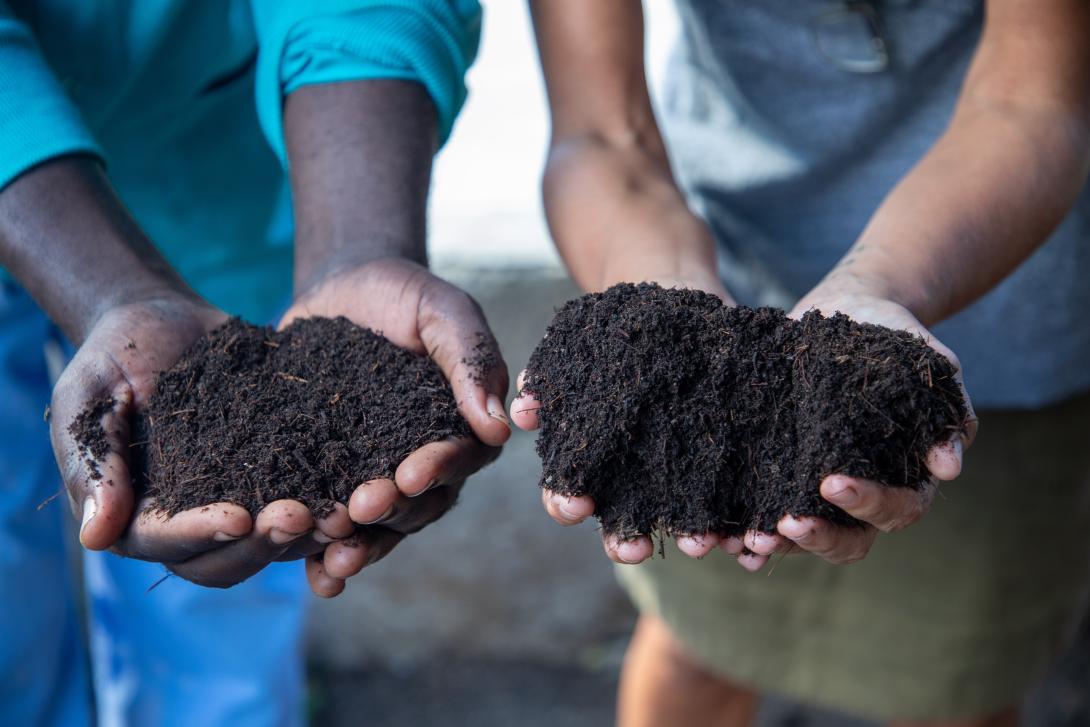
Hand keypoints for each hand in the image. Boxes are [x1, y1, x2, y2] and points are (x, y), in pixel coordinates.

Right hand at [49, 296, 356, 590]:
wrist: (161, 320)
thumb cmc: (110, 360)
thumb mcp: (87, 404)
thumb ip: (94, 466)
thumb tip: (95, 539)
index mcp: (139, 518)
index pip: (166, 543)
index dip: (200, 535)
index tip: (235, 518)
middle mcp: (192, 523)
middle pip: (227, 558)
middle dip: (264, 544)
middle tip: (300, 517)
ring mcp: (238, 501)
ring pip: (273, 541)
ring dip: (307, 535)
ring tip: (341, 512)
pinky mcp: (278, 473)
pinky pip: (307, 497)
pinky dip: (332, 501)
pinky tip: (362, 488)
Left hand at [279, 257, 509, 596]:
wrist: (341, 287)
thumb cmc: (403, 293)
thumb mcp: (442, 310)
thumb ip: (470, 359)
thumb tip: (500, 428)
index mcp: (460, 426)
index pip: (459, 458)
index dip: (438, 470)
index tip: (410, 476)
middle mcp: (426, 460)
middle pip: (420, 504)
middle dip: (391, 512)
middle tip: (359, 510)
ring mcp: (378, 474)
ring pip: (380, 525)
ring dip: (361, 547)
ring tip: (333, 562)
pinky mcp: (333, 478)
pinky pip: (334, 524)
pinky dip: (324, 555)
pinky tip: (312, 576)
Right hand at [511, 272, 735, 564]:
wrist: (679, 308)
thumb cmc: (617, 333)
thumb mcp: (577, 348)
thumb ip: (547, 380)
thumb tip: (521, 412)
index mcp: (590, 462)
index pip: (570, 494)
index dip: (568, 503)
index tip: (577, 507)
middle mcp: (632, 482)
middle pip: (622, 526)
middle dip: (625, 543)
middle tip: (635, 550)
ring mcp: (680, 481)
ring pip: (681, 523)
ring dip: (688, 538)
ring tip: (701, 543)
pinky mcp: (728, 470)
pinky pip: (736, 506)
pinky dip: (742, 526)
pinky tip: (751, 537)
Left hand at [735, 284, 978, 569]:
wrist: (850, 309)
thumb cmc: (896, 336)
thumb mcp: (928, 364)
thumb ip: (946, 411)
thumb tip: (948, 467)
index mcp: (907, 477)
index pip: (896, 510)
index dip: (867, 504)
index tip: (831, 482)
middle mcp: (865, 494)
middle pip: (850, 541)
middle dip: (818, 537)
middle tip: (785, 524)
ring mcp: (820, 489)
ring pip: (805, 537)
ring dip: (778, 545)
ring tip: (749, 542)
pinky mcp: (784, 473)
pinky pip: (767, 513)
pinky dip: (747, 532)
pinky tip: (725, 539)